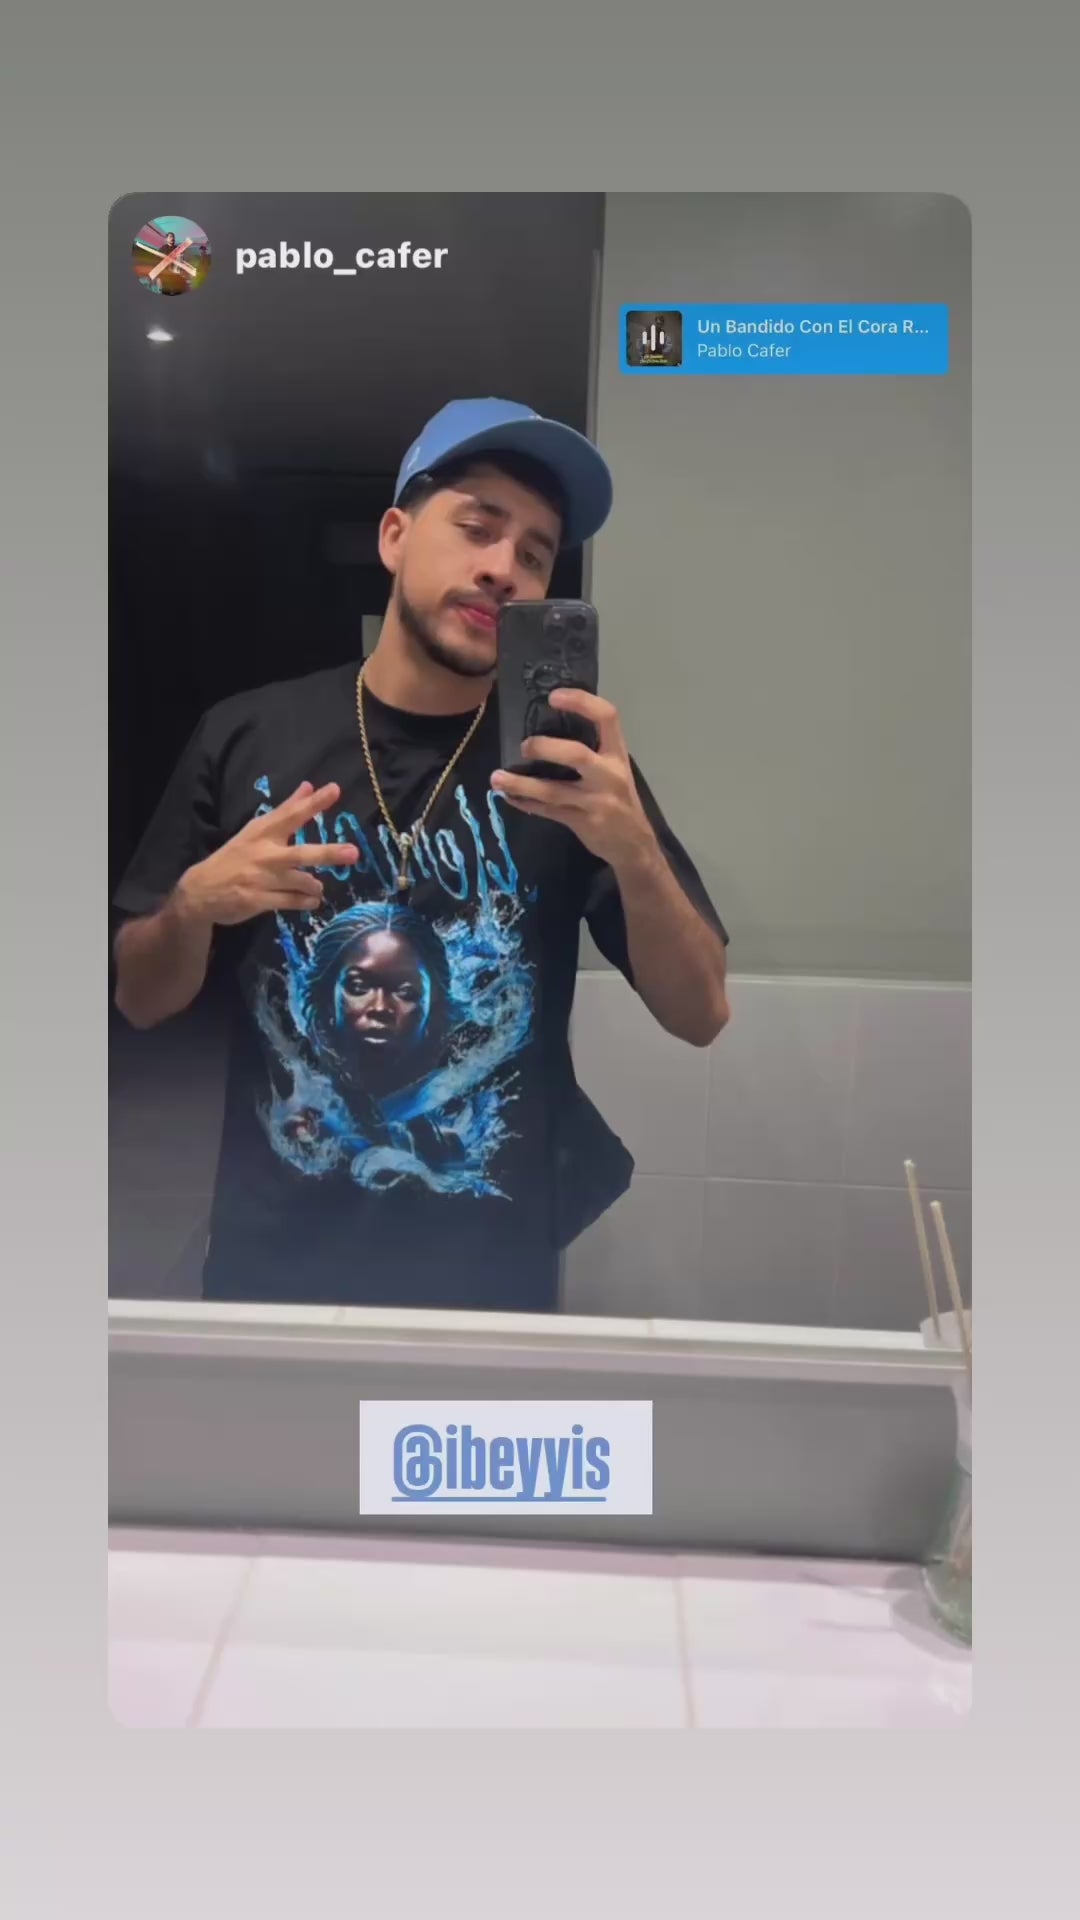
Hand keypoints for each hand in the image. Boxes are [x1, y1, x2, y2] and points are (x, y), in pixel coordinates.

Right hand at [176, 782, 358, 925]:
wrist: (200, 891)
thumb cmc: (234, 857)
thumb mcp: (255, 831)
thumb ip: (284, 811)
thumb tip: (308, 786)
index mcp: (261, 832)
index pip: (291, 814)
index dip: (313, 803)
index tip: (334, 790)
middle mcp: (263, 854)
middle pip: (301, 853)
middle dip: (328, 853)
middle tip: (353, 852)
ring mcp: (261, 879)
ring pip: (301, 882)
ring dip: (315, 886)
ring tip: (317, 888)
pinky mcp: (259, 901)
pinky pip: (292, 902)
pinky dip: (306, 902)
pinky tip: (312, 900)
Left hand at [490, 690, 655, 869]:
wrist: (634, 844)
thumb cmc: (620, 799)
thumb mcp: (615, 770)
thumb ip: (591, 751)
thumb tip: (547, 728)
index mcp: (618, 755)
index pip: (607, 717)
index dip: (581, 701)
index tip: (554, 696)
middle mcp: (609, 775)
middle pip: (576, 754)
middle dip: (545, 748)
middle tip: (523, 746)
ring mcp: (595, 802)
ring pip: (553, 791)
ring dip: (521, 784)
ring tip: (496, 778)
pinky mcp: (582, 823)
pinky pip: (547, 811)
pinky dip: (525, 803)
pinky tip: (509, 797)